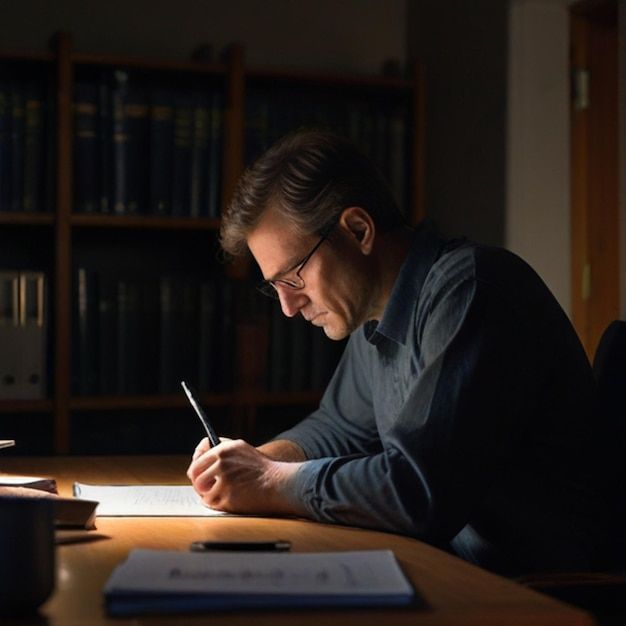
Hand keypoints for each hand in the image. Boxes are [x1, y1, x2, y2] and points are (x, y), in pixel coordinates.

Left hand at [186, 438, 304, 515]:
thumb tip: (200, 452)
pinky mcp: (229, 497)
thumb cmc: (261, 468)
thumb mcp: (241, 449)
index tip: (197, 477)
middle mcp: (223, 463)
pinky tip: (228, 500)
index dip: (195, 472)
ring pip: (203, 493)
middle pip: (196, 478)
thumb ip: (221, 450)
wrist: (278, 482)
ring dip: (209, 496)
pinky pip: (213, 503)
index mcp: (224, 450)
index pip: (197, 462)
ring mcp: (225, 481)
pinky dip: (218, 504)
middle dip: (200, 486)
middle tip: (206, 490)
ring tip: (222, 494)